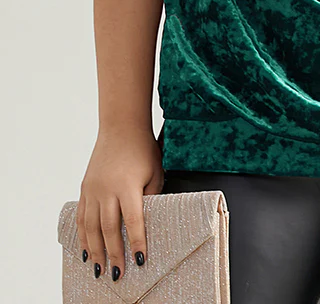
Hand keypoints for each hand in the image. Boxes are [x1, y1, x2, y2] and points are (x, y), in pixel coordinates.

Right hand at [76, 127, 163, 282]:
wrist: (121, 127)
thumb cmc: (142, 149)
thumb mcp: (155, 172)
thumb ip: (151, 197)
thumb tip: (147, 222)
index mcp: (127, 186)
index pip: (134, 222)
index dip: (137, 243)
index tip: (140, 261)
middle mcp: (107, 190)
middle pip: (109, 229)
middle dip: (114, 255)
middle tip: (118, 275)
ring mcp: (93, 190)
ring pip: (91, 227)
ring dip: (95, 251)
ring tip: (99, 269)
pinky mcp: (85, 188)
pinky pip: (82, 217)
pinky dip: (83, 236)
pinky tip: (86, 250)